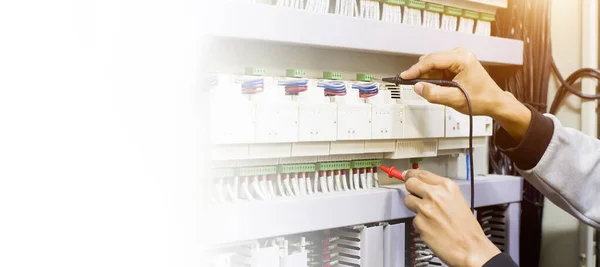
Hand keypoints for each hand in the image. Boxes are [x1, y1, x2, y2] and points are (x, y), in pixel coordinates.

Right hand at [401, 47, 531, 140]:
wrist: (494, 102)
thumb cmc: (482, 99)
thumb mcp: (455, 99)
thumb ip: (434, 94)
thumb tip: (418, 88)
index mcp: (462, 58)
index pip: (432, 60)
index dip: (416, 69)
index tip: (404, 76)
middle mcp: (460, 54)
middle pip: (431, 60)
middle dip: (421, 73)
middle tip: (412, 85)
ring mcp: (459, 58)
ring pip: (433, 64)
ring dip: (427, 76)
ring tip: (427, 89)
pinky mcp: (456, 64)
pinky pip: (438, 68)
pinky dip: (433, 77)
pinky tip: (434, 86)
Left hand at [403, 169, 499, 266]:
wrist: (470, 248)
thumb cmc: (467, 228)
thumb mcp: (457, 200)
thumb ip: (440, 191)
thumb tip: (424, 186)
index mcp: (447, 187)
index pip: (421, 173)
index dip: (411, 174)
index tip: (407, 175)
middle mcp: (434, 195)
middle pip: (410, 183)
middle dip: (410, 188)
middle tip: (414, 194)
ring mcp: (425, 208)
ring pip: (408, 200)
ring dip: (414, 206)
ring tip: (427, 214)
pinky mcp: (419, 222)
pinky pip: (414, 219)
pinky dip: (420, 223)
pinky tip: (431, 227)